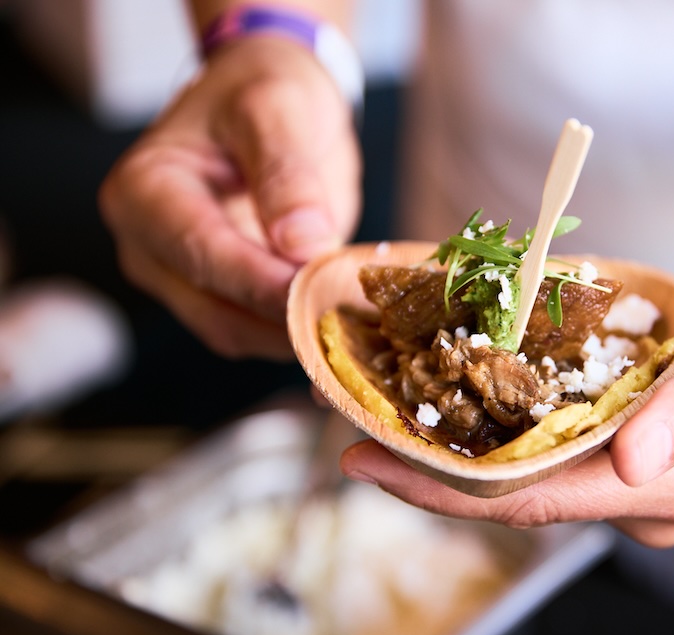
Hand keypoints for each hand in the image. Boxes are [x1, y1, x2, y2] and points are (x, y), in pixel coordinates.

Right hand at [99, 36, 361, 359]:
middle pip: (216, 310)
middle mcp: (149, 247)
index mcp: (144, 191)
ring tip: (359, 319)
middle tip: (354, 314)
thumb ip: (286, 172)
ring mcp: (182, 280)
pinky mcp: (221, 298)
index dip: (262, 282)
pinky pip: (260, 331)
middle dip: (286, 318)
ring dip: (298, 333)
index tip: (320, 291)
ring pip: (238, 333)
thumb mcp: (276, 107)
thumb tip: (304, 244)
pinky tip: (346, 324)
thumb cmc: (261, 92)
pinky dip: (302, 330)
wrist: (266, 102)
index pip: (201, 253)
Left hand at [339, 249, 673, 546]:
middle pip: (518, 495)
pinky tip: (459, 392)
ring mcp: (640, 474)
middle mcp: (647, 494)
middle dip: (434, 468)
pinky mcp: (637, 445)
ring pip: (530, 472)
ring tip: (388, 408)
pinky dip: (502, 421)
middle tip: (353, 425)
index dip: (444, 487)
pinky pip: (553, 444)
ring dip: (460, 445)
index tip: (366, 461)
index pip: (536, 501)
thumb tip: (632, 462)